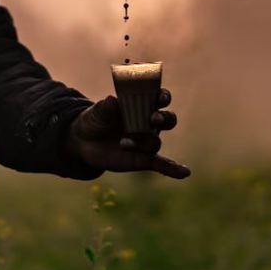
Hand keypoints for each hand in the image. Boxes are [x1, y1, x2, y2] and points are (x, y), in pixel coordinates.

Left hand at [64, 89, 190, 178]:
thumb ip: (106, 107)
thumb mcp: (97, 111)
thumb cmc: (96, 119)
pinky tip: (185, 173)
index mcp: (142, 104)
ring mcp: (147, 141)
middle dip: (164, 118)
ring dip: (142, 143)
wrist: (85, 141)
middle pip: (167, 119)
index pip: (159, 98)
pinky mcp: (143, 159)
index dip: (163, 96)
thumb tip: (112, 99)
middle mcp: (149, 122)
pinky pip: (162, 164)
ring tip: (123, 143)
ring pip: (155, 142)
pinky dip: (173, 169)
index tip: (160, 97)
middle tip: (153, 118)